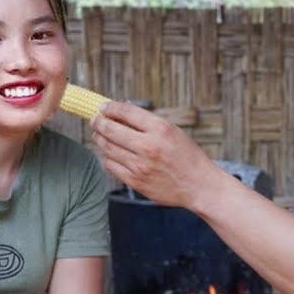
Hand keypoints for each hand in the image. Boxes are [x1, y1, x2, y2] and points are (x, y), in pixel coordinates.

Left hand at [90, 101, 222, 208]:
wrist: (199, 186)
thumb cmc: (187, 156)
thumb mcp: (173, 131)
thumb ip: (148, 123)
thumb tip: (120, 113)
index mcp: (160, 129)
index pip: (126, 111)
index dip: (110, 107)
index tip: (103, 107)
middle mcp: (149, 146)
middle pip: (111, 129)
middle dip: (98, 122)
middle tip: (94, 119)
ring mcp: (141, 166)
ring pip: (108, 148)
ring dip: (99, 139)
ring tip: (98, 134)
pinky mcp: (136, 181)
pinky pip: (111, 165)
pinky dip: (106, 156)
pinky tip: (108, 152)